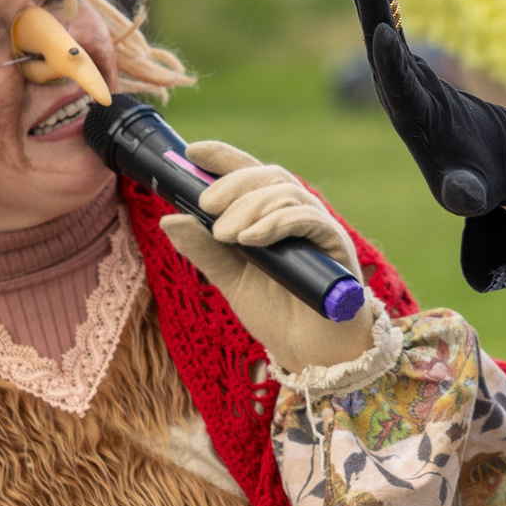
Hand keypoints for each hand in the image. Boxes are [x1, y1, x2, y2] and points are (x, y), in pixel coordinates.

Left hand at [160, 141, 378, 371]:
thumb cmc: (277, 314)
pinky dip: (277, 222)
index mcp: (272, 218)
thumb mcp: (230, 279)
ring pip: (287, 192)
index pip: (251, 174)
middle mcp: (298, 216)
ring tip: (225, 233)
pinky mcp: (336, 247)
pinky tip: (251, 238)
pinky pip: (309, 219)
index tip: (191, 151)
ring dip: (250, 206)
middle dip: (234, 185)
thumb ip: (204, 249)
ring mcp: (319, 230)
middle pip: (269, 176)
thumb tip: (168, 218)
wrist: (311, 355)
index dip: (224, 157)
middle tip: (205, 206)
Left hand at [352, 0, 505, 216]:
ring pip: (383, 31)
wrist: (475, 171)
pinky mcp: (408, 68)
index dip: (391, 63)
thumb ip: (466, 195)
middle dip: (373, 12)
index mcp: (414, 123)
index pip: (399, 89)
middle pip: (381, 50)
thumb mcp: (474, 193)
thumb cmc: (475, 183)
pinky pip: (393, 26)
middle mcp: (398, 97)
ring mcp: (401, 80)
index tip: (384, 33)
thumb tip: (465, 199)